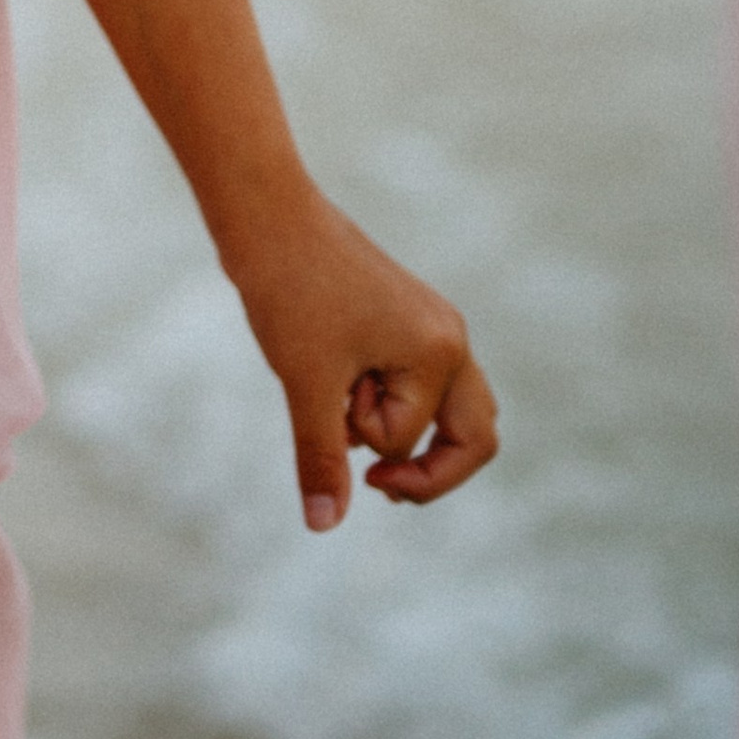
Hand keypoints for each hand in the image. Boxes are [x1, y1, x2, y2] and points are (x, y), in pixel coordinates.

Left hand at [225, 179, 498, 529]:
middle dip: (425, 469)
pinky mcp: (403, 316)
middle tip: (376, 482)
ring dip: (395, 426)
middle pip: (473, 434)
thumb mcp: (305, 383)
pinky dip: (382, 398)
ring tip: (340, 406)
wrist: (265, 212)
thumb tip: (324, 526)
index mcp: (440, 351)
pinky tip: (337, 388)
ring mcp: (430, 324)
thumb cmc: (289, 289)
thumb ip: (321, 457)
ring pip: (444, 408)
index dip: (370, 448)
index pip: (414, 439)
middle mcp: (449, 337)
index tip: (338, 443)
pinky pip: (415, 380)